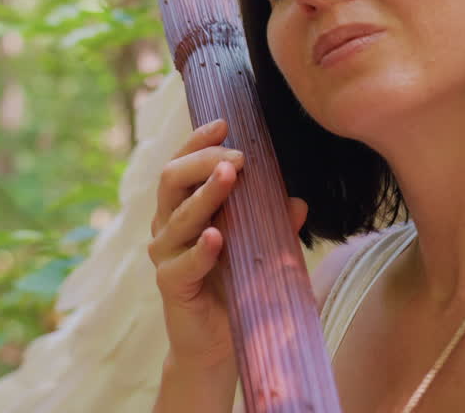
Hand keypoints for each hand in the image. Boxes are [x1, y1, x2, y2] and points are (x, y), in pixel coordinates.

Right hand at [148, 118, 307, 371]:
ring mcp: (165, 255)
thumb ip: (273, 221)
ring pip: (179, 216)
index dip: (198, 141)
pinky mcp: (171, 285)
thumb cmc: (237, 283)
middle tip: (238, 156)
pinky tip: (216, 238)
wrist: (219, 341)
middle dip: (204, 160)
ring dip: (206, 194)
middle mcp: (167, 225)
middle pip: (172, 179)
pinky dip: (200, 249)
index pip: (182, 164)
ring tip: (230, 175)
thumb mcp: (258, 245)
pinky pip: (182, 263)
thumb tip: (299, 201)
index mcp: (183, 207)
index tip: (224, 123)